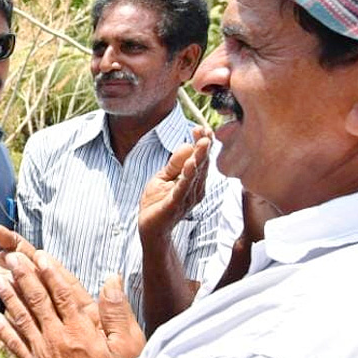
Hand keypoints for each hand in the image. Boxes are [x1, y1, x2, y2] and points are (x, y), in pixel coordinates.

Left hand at [0, 250, 144, 357]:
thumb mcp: (128, 346)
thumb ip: (117, 312)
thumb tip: (112, 280)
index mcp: (81, 328)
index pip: (62, 292)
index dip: (50, 272)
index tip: (40, 255)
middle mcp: (58, 336)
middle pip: (37, 300)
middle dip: (24, 276)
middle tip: (11, 258)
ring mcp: (43, 351)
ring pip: (21, 317)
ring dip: (8, 296)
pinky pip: (14, 344)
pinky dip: (2, 329)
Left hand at [138, 130, 211, 244]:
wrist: (151, 230)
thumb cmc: (158, 203)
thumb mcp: (163, 178)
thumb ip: (174, 163)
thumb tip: (187, 144)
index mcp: (193, 181)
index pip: (200, 159)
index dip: (201, 143)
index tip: (201, 127)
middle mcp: (195, 189)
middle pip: (202, 165)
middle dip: (204, 147)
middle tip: (206, 130)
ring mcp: (187, 198)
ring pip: (195, 175)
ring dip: (199, 158)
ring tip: (202, 142)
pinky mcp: (175, 205)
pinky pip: (182, 189)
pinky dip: (186, 176)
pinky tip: (190, 164)